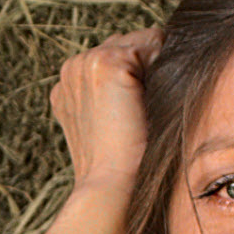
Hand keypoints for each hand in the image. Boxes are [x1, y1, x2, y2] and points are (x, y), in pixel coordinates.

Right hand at [50, 27, 163, 190]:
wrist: (112, 189)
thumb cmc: (119, 174)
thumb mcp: (111, 135)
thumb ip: (118, 106)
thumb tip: (152, 89)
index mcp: (69, 90)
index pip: (115, 62)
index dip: (140, 81)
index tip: (145, 114)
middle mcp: (72, 71)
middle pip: (129, 47)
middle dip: (148, 71)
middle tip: (149, 115)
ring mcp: (85, 63)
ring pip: (142, 43)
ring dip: (157, 70)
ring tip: (149, 112)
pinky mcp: (106, 63)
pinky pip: (153, 44)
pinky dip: (163, 68)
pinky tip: (153, 103)